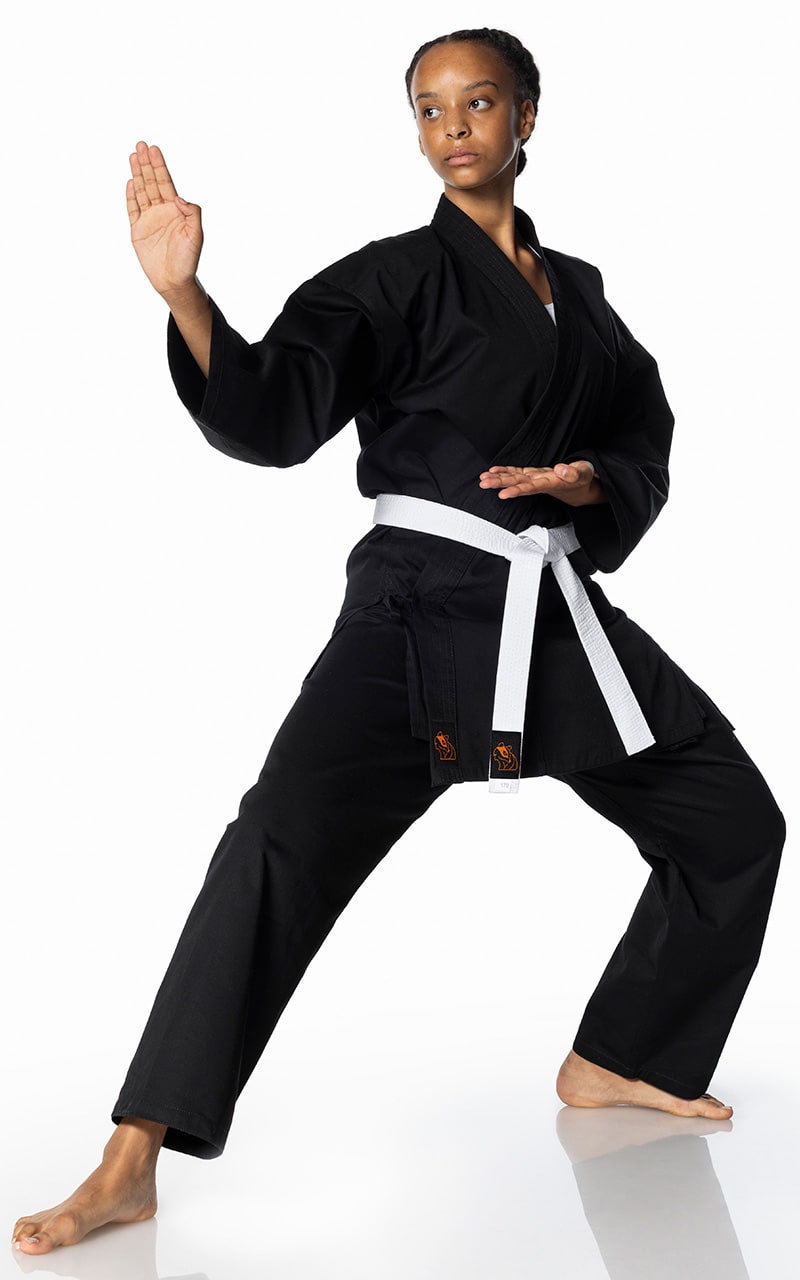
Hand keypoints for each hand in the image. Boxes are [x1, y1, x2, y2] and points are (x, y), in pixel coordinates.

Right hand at [127, 141, 202, 298]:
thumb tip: (178, 197)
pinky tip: (130, 182)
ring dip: (137, 174)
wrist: (174, 281)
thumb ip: (192, 213)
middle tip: (140, 145)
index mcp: (176, 210)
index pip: (166, 183)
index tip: (154, 149)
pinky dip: (130, 196)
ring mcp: (149, 220)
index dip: (160, 166)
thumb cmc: (189, 260)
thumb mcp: (197, 235)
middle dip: (146, 164)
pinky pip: (132, 209)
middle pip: (152, 182)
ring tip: (132, 155)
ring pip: (141, 192)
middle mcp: (162, 211)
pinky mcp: (138, 231)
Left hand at [479, 460, 605, 506]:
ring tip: (483, 479)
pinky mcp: (534, 474)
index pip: (532, 488)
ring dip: (498, 479)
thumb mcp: (583, 473)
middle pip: (517, 484)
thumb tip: (560, 469)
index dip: (517, 490)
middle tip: (484, 484)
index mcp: (551, 484)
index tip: (503, 494)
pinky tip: (493, 471)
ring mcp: (536, 479)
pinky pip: (517, 473)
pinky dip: (505, 471)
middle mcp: (540, 483)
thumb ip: (573, 472)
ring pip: (514, 479)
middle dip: (500, 484)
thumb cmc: (582, 479)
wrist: (581, 488)